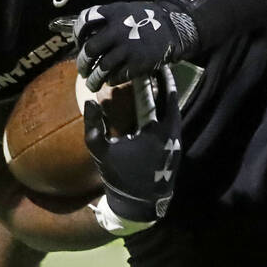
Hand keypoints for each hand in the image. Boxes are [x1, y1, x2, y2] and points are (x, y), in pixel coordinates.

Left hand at [75, 0, 198, 88]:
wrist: (173, 29)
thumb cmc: (145, 19)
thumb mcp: (124, 10)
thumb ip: (106, 19)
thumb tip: (84, 35)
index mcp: (113, 13)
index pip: (85, 21)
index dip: (77, 34)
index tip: (78, 43)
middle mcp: (118, 30)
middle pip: (90, 49)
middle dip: (82, 62)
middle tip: (82, 69)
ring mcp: (128, 48)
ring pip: (102, 68)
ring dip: (93, 79)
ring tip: (91, 83)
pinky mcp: (138, 63)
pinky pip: (117, 76)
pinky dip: (110, 80)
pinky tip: (110, 81)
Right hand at [83, 67, 181, 224]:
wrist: (140, 203)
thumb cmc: (120, 177)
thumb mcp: (101, 152)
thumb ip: (94, 126)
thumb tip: (90, 101)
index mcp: (155, 131)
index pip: (157, 96)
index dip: (154, 78)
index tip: (150, 62)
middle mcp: (171, 134)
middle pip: (172, 100)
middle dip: (165, 81)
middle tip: (159, 64)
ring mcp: (176, 142)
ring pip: (175, 111)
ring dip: (168, 95)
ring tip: (161, 79)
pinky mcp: (176, 149)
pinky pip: (174, 122)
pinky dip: (169, 109)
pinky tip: (162, 103)